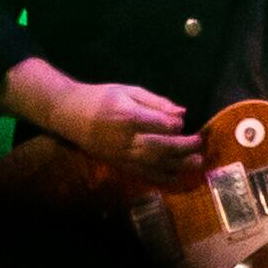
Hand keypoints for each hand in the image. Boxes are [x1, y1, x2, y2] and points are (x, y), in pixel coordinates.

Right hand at [60, 81, 200, 183]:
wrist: (68, 114)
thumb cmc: (100, 97)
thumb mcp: (127, 90)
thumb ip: (156, 101)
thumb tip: (182, 112)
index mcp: (129, 117)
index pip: (162, 125)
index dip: (176, 124)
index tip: (181, 121)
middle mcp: (126, 139)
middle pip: (162, 147)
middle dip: (184, 147)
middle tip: (199, 144)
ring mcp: (122, 155)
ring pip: (155, 163)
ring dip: (178, 165)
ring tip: (196, 162)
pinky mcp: (118, 164)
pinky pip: (143, 174)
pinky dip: (161, 177)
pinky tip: (176, 176)